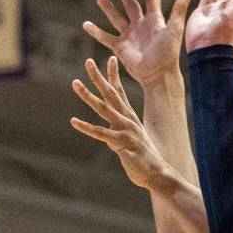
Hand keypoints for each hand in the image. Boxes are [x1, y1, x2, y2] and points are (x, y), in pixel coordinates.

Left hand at [70, 56, 170, 189]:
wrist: (158, 174)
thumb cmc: (145, 159)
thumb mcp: (133, 141)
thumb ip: (120, 136)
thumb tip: (109, 138)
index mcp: (130, 117)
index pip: (120, 92)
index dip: (114, 75)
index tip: (110, 58)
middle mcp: (127, 120)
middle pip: (111, 94)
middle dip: (99, 77)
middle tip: (88, 62)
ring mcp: (124, 131)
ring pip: (103, 109)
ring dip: (88, 95)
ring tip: (75, 83)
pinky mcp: (120, 144)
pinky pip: (100, 134)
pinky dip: (86, 127)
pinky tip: (74, 121)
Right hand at [82, 0, 192, 87]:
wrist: (158, 74)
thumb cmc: (168, 52)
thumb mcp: (174, 28)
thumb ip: (179, 9)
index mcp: (155, 21)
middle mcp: (141, 26)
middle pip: (131, 7)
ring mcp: (129, 36)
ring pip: (116, 18)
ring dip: (108, 9)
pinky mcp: (120, 47)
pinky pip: (105, 37)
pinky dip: (95, 31)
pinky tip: (86, 24)